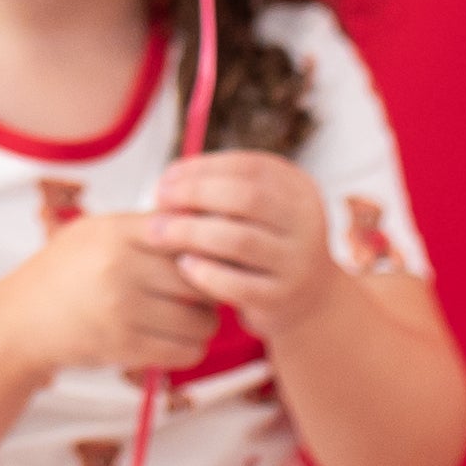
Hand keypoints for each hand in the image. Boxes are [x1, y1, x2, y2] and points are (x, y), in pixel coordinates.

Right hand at [0, 209, 219, 381]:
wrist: (20, 319)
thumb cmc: (63, 273)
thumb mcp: (95, 232)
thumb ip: (144, 227)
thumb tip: (205, 222)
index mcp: (115, 231)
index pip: (187, 233)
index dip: (207, 248)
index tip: (205, 258)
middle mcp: (119, 266)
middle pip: (201, 277)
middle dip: (210, 288)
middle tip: (199, 293)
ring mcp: (122, 308)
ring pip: (202, 319)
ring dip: (203, 323)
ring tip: (188, 318)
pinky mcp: (124, 346)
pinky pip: (186, 350)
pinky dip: (189, 349)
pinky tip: (174, 340)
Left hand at [147, 152, 337, 338]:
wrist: (307, 299)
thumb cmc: (262, 242)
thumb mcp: (253, 211)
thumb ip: (218, 191)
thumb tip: (166, 184)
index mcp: (298, 189)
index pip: (248, 166)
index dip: (201, 168)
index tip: (165, 178)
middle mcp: (307, 222)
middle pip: (247, 198)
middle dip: (194, 195)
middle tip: (158, 203)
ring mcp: (298, 262)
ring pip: (240, 240)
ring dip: (191, 233)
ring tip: (159, 233)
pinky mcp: (282, 297)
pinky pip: (239, 284)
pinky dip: (205, 272)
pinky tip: (183, 265)